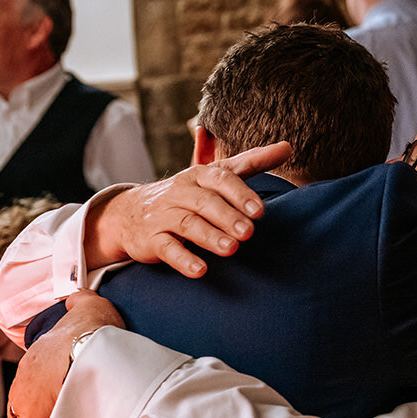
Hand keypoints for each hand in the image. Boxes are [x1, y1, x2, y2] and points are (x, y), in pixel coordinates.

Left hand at [8, 290, 124, 417]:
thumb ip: (80, 301)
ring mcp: (26, 397)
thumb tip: (76, 294)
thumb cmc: (94, 328)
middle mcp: (25, 376)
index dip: (37, 393)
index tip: (44, 402)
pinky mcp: (33, 417)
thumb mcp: (88, 304)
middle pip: (19, 403)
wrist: (92, 343)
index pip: (30, 379)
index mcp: (37, 354)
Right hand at [86, 141, 292, 276]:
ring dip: (210, 237)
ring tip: (231, 249)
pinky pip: (166, 247)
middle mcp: (181, 192)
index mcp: (199, 175)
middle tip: (248, 232)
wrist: (128, 212)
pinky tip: (200, 270)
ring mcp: (164, 215)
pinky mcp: (151, 239)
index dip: (240, 194)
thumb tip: (288, 147)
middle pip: (206, 202)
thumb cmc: (186, 193)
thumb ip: (250, 163)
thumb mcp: (215, 175)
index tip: (259, 211)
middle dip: (228, 216)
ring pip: (188, 224)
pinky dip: (183, 259)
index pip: (221, 178)